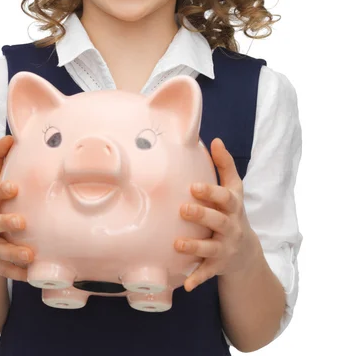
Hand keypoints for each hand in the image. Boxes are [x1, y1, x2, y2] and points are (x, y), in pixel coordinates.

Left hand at [175, 138, 259, 291]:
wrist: (246, 251)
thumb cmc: (232, 212)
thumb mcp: (234, 189)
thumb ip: (225, 165)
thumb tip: (215, 139)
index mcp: (233, 207)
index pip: (226, 198)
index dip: (212, 192)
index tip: (195, 186)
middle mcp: (232, 227)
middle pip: (219, 221)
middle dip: (202, 215)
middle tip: (184, 208)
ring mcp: (226, 248)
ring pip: (211, 248)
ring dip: (195, 246)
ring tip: (177, 244)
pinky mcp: (218, 266)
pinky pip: (208, 272)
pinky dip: (197, 278)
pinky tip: (186, 284)